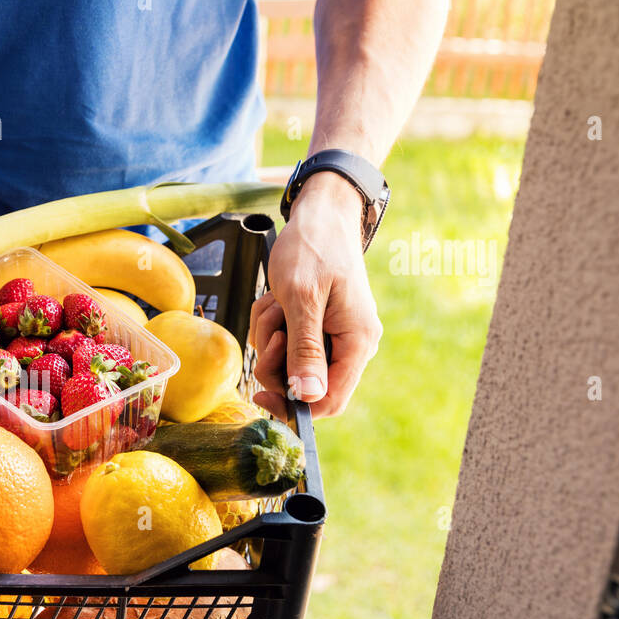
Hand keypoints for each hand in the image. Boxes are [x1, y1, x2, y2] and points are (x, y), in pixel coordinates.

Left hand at [249, 172, 381, 418]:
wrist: (319, 213)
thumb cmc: (313, 248)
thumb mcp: (302, 299)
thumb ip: (305, 349)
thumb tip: (308, 396)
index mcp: (357, 343)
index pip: (329, 400)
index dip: (294, 405)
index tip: (260, 392)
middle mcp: (349, 344)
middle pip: (303, 383)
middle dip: (277, 359)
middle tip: (273, 327)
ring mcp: (332, 335)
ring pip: (288, 362)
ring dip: (270, 335)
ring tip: (275, 302)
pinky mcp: (314, 324)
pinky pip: (283, 341)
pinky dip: (270, 322)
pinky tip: (275, 298)